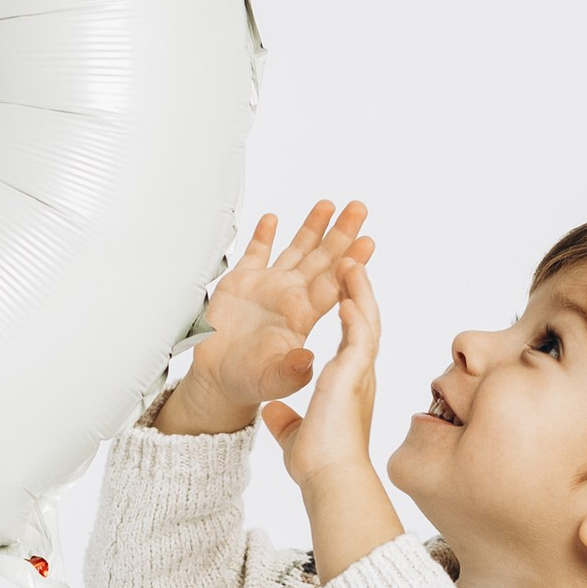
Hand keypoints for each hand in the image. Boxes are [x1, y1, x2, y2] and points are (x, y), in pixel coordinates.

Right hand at [154, 200, 372, 433]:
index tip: (367, 243)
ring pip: (296, 249)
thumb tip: (307, 361)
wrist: (219, 380)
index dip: (350, 263)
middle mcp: (290, 296)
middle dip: (341, 233)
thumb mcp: (273, 381)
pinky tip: (273, 219)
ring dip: (311, 227)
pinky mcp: (241, 283)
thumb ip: (290, 371)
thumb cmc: (250, 382)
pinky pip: (255, 253)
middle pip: (322, 258)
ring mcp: (268, 286)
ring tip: (327, 205)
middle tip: (359, 209)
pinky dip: (263, 235)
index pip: (333, 284)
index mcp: (303, 316)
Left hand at [262, 257, 401, 579]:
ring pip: (365, 318)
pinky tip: (348, 292)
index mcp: (346, 380)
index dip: (351, 307)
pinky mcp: (353, 375)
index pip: (351, 334)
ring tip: (353, 258)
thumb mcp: (293, 432)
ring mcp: (358, 372)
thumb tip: (271, 415)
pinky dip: (354, 312)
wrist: (329, 480)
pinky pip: (357, 335)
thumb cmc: (318, 463)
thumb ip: (284, 420)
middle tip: (355, 255)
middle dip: (360, 284)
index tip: (346, 286)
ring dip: (360, 287)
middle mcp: (357, 371)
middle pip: (362, 316)